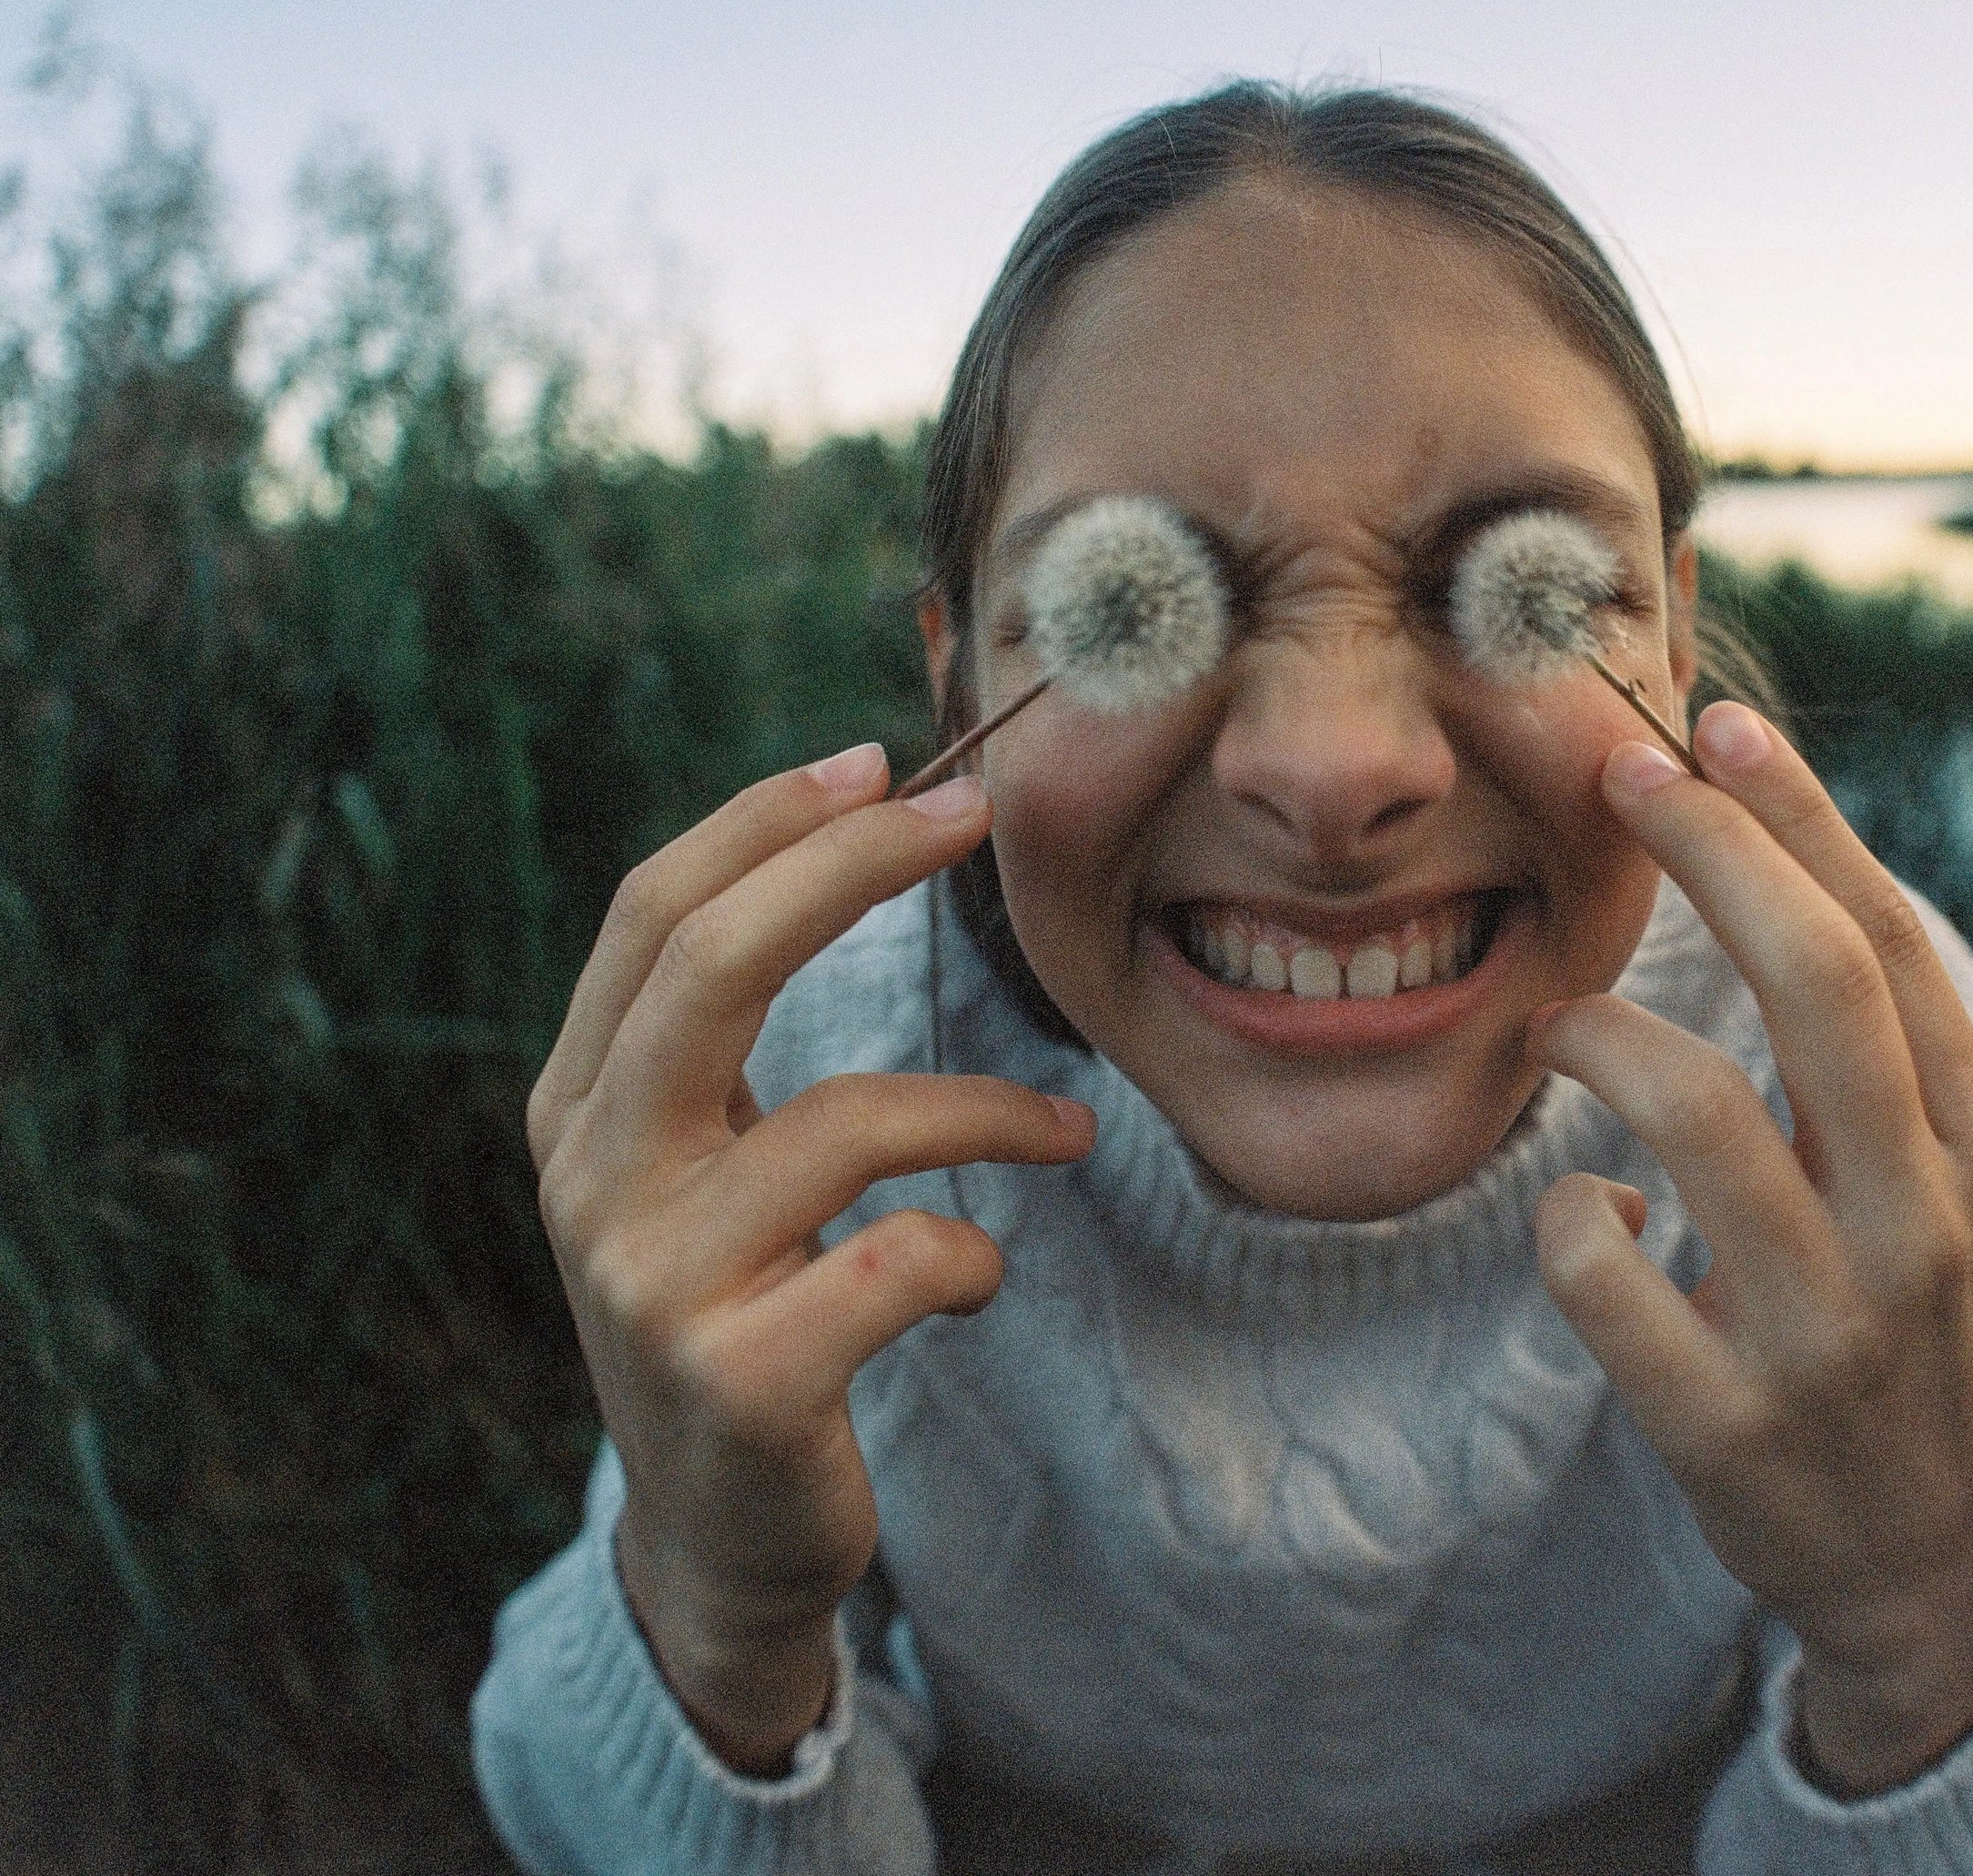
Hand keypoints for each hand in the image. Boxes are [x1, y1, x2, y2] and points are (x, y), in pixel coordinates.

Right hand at [523, 746, 1093, 1774]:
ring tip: (1067, 1129)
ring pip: (848, 1119)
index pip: (655, 912)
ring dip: (990, 1108)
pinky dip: (974, 1253)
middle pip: (714, 963)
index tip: (882, 761)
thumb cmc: (743, 1306)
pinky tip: (978, 1277)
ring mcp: (654, 1282)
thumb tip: (846, 834)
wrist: (719, 1537)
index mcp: (578, 1103)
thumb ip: (722, 1037)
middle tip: (976, 817)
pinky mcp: (741, 1379)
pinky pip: (903, 1258)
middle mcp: (591, 1178)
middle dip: (851, 866)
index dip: (767, 821)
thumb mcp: (701, 1164)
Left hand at [1531, 702, 1972, 1797]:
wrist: (1936, 1568)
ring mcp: (1829, 1326)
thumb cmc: (1919, 1331)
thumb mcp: (1948, 1192)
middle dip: (1711, 849)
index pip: (1888, 941)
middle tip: (1622, 770)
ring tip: (1566, 1034)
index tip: (1721, 723)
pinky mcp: (1725, 1418)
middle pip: (1813, 980)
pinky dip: (1570, 1215)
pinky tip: (1594, 1218)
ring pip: (1688, 1105)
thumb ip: (1881, 1057)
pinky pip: (1600, 1263)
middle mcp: (1923, 1221)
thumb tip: (1780, 864)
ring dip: (1599, 1035)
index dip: (1800, 817)